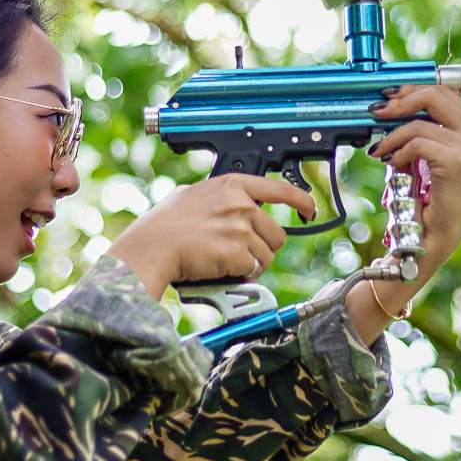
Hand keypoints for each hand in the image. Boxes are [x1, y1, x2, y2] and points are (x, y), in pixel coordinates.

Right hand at [108, 173, 314, 300]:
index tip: (309, 209)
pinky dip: (240, 275)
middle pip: (277, 234)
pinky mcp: (238, 252)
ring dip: (251, 264)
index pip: (280, 189)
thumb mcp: (193, 195)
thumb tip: (232, 201)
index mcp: (233, 185)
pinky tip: (220, 268)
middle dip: (264, 248)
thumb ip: (219, 196)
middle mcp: (241, 204)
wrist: (152, 246)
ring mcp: (241, 228)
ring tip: (225, 261)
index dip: (301, 200)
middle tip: (241, 253)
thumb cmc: (164, 224)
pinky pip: (252, 270)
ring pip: (267, 256)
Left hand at [367, 84, 460, 277]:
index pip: (441, 90)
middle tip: (377, 112)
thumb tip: (388, 104)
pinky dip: (398, 151)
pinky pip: (417, 143)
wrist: (435, 230)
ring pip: (419, 122)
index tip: (388, 96)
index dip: (411, 88)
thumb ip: (417, 126)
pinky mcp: (456, 161)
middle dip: (400, 101)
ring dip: (392, 135)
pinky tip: (393, 163)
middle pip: (433, 95)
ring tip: (380, 150)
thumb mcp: (424, 149)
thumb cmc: (430, 192)